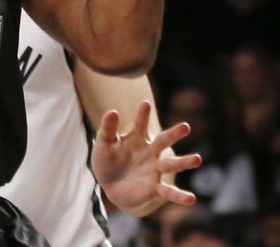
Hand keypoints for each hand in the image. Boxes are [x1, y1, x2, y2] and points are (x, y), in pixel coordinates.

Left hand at [92, 100, 201, 215]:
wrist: (110, 187)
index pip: (140, 125)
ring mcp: (153, 170)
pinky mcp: (154, 188)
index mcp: (136, 139)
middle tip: (186, 126)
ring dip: (184, 162)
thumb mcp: (103, 144)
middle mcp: (149, 153)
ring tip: (198, 159)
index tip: (145, 103)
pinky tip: (192, 199)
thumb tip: (113, 111)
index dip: (142, 115)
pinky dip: (180, 196)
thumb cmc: (107, 161)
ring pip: (171, 165)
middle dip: (174, 133)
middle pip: (163, 141)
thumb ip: (108, 128)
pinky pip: (169, 192)